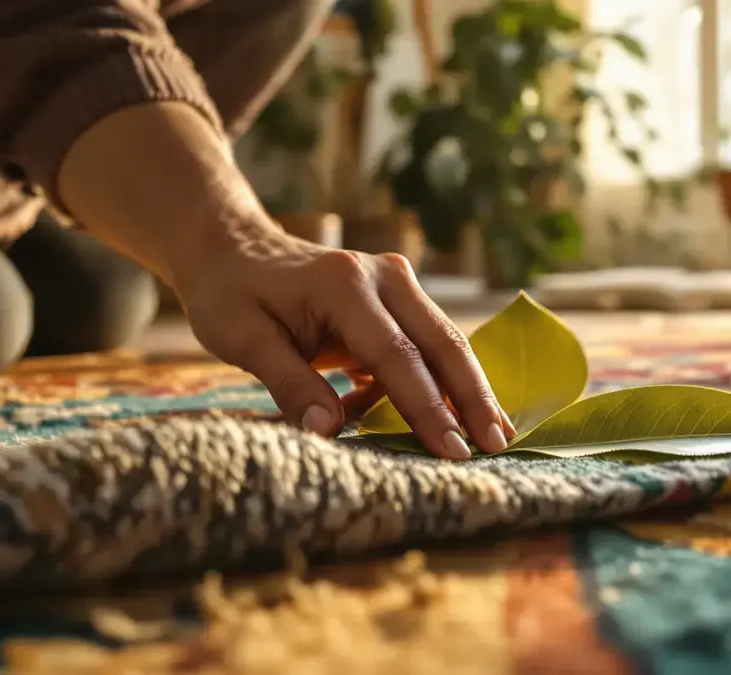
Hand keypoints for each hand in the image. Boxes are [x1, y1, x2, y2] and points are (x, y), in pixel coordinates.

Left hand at [173, 221, 515, 459]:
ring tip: (497, 436)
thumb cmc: (232, 296)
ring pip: (446, 341)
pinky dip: (444, 381)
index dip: (426, 407)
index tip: (451, 452)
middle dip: (472, 398)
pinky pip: (428, 343)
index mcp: (343, 284)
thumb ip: (288, 382)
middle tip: (497, 448)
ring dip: (470, 389)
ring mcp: (397, 281)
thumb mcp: (243, 339)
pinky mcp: (400, 296)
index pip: (397, 354)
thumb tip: (328, 433)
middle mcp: (383, 275)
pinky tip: (456, 419)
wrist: (235, 249)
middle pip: (441, 342)